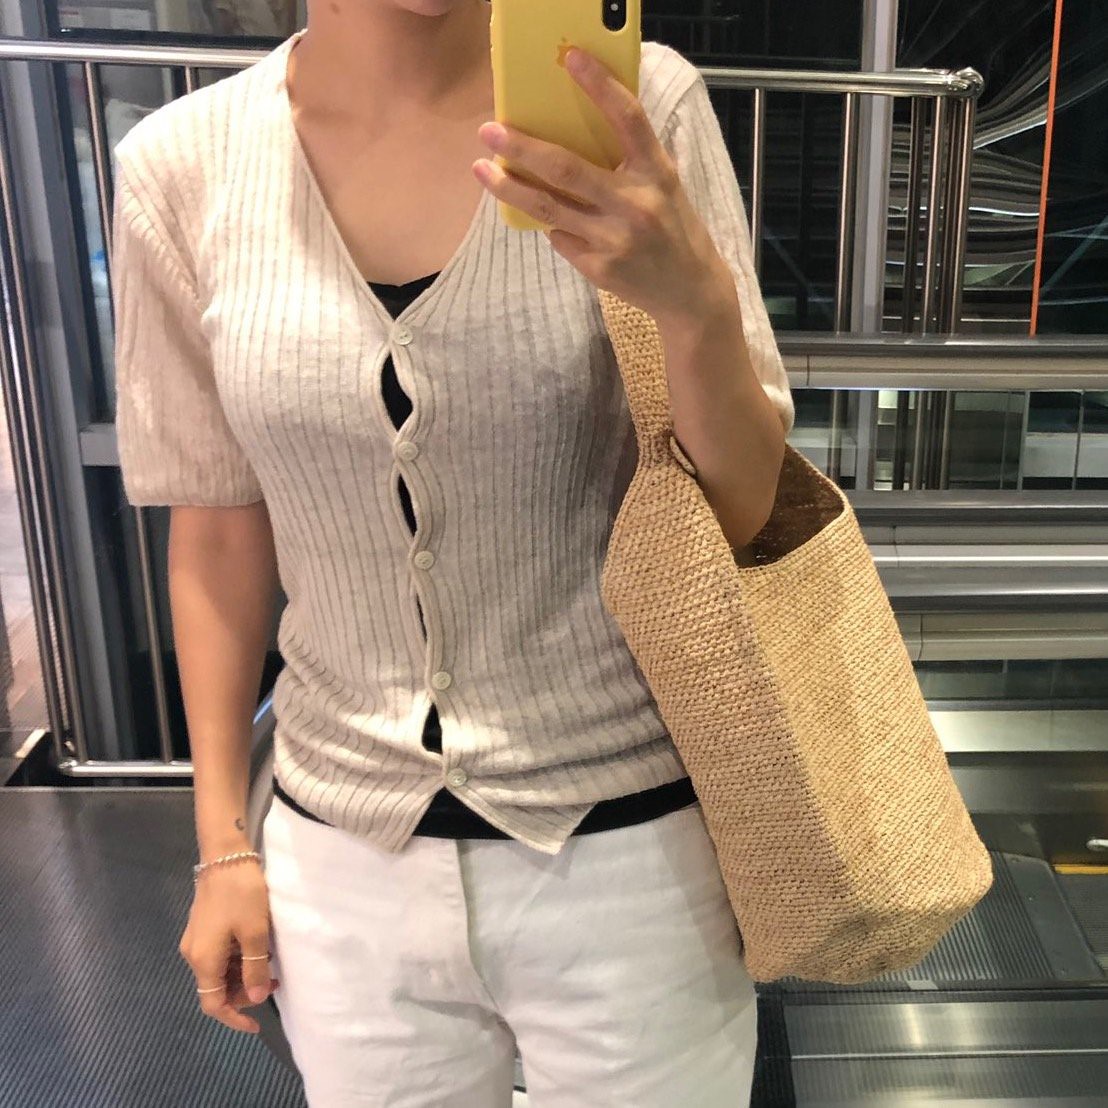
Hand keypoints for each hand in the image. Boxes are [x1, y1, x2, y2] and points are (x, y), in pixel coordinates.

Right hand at [179, 860, 277, 1033]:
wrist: (225, 855)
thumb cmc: (241, 894)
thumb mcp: (255, 933)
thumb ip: (255, 969)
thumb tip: (257, 998)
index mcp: (203, 960)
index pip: (212, 1005)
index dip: (234, 1017)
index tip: (257, 1023)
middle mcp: (193, 954)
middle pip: (216, 989)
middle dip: (244, 992)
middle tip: (274, 982)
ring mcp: (196, 940)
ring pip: (218, 972)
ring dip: (242, 975)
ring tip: (270, 964)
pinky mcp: (203, 927)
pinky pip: (219, 955)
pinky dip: (237, 959)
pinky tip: (257, 948)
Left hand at [473, 45, 730, 326]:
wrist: (689, 290)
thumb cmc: (672, 226)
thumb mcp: (662, 184)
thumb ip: (629, 160)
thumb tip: (572, 130)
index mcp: (656, 173)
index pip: (628, 119)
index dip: (601, 86)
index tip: (571, 59)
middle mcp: (634, 204)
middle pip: (567, 169)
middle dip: (522, 148)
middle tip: (490, 131)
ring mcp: (613, 239)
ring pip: (548, 207)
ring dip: (509, 187)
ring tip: (482, 170)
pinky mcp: (597, 267)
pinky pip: (559, 236)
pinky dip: (548, 222)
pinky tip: (542, 214)